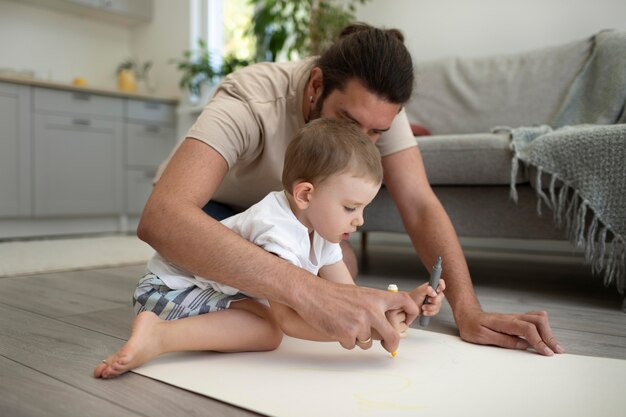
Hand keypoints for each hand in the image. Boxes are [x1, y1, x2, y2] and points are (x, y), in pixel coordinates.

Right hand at [296, 281, 418, 352]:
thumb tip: (386, 321)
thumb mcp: (359, 294)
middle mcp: (371, 310)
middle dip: (391, 344)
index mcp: (376, 297)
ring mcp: (360, 323)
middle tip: (388, 346)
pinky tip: (337, 328)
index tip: (408, 321)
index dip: (412, 312)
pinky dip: (344, 340)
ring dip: (358, 339)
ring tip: (346, 324)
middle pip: (392, 335)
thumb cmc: (333, 294)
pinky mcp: (347, 334)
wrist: (312, 294)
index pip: (404, 301)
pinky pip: (352, 345)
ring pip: (367, 342)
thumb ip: (374, 305)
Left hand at [409, 279, 445, 316]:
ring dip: (430, 307)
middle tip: (428, 300)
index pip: (440, 283)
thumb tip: (435, 293)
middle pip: (441, 296)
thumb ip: (427, 289)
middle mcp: (434, 293)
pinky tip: (424, 311)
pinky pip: (436, 311)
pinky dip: (430, 312)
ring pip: (439, 305)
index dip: (441, 286)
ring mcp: (435, 301)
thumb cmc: (413, 297)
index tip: (437, 290)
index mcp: (432, 287)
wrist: (409, 307)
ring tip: (423, 307)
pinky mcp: (434, 308)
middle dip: (434, 300)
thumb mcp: (419, 291)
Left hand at [456, 308, 564, 355]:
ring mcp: (516, 317)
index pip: (527, 329)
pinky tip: (546, 337)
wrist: (467, 315)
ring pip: (539, 319)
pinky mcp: (517, 320)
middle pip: (538, 321)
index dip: (539, 341)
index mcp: (504, 322)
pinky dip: (544, 328)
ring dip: (548, 332)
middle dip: (549, 336)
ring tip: (555, 346)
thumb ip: (503, 341)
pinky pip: (535, 320)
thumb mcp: (482, 337)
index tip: (547, 352)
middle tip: (557, 351)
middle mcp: (513, 317)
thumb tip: (523, 345)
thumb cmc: (472, 326)